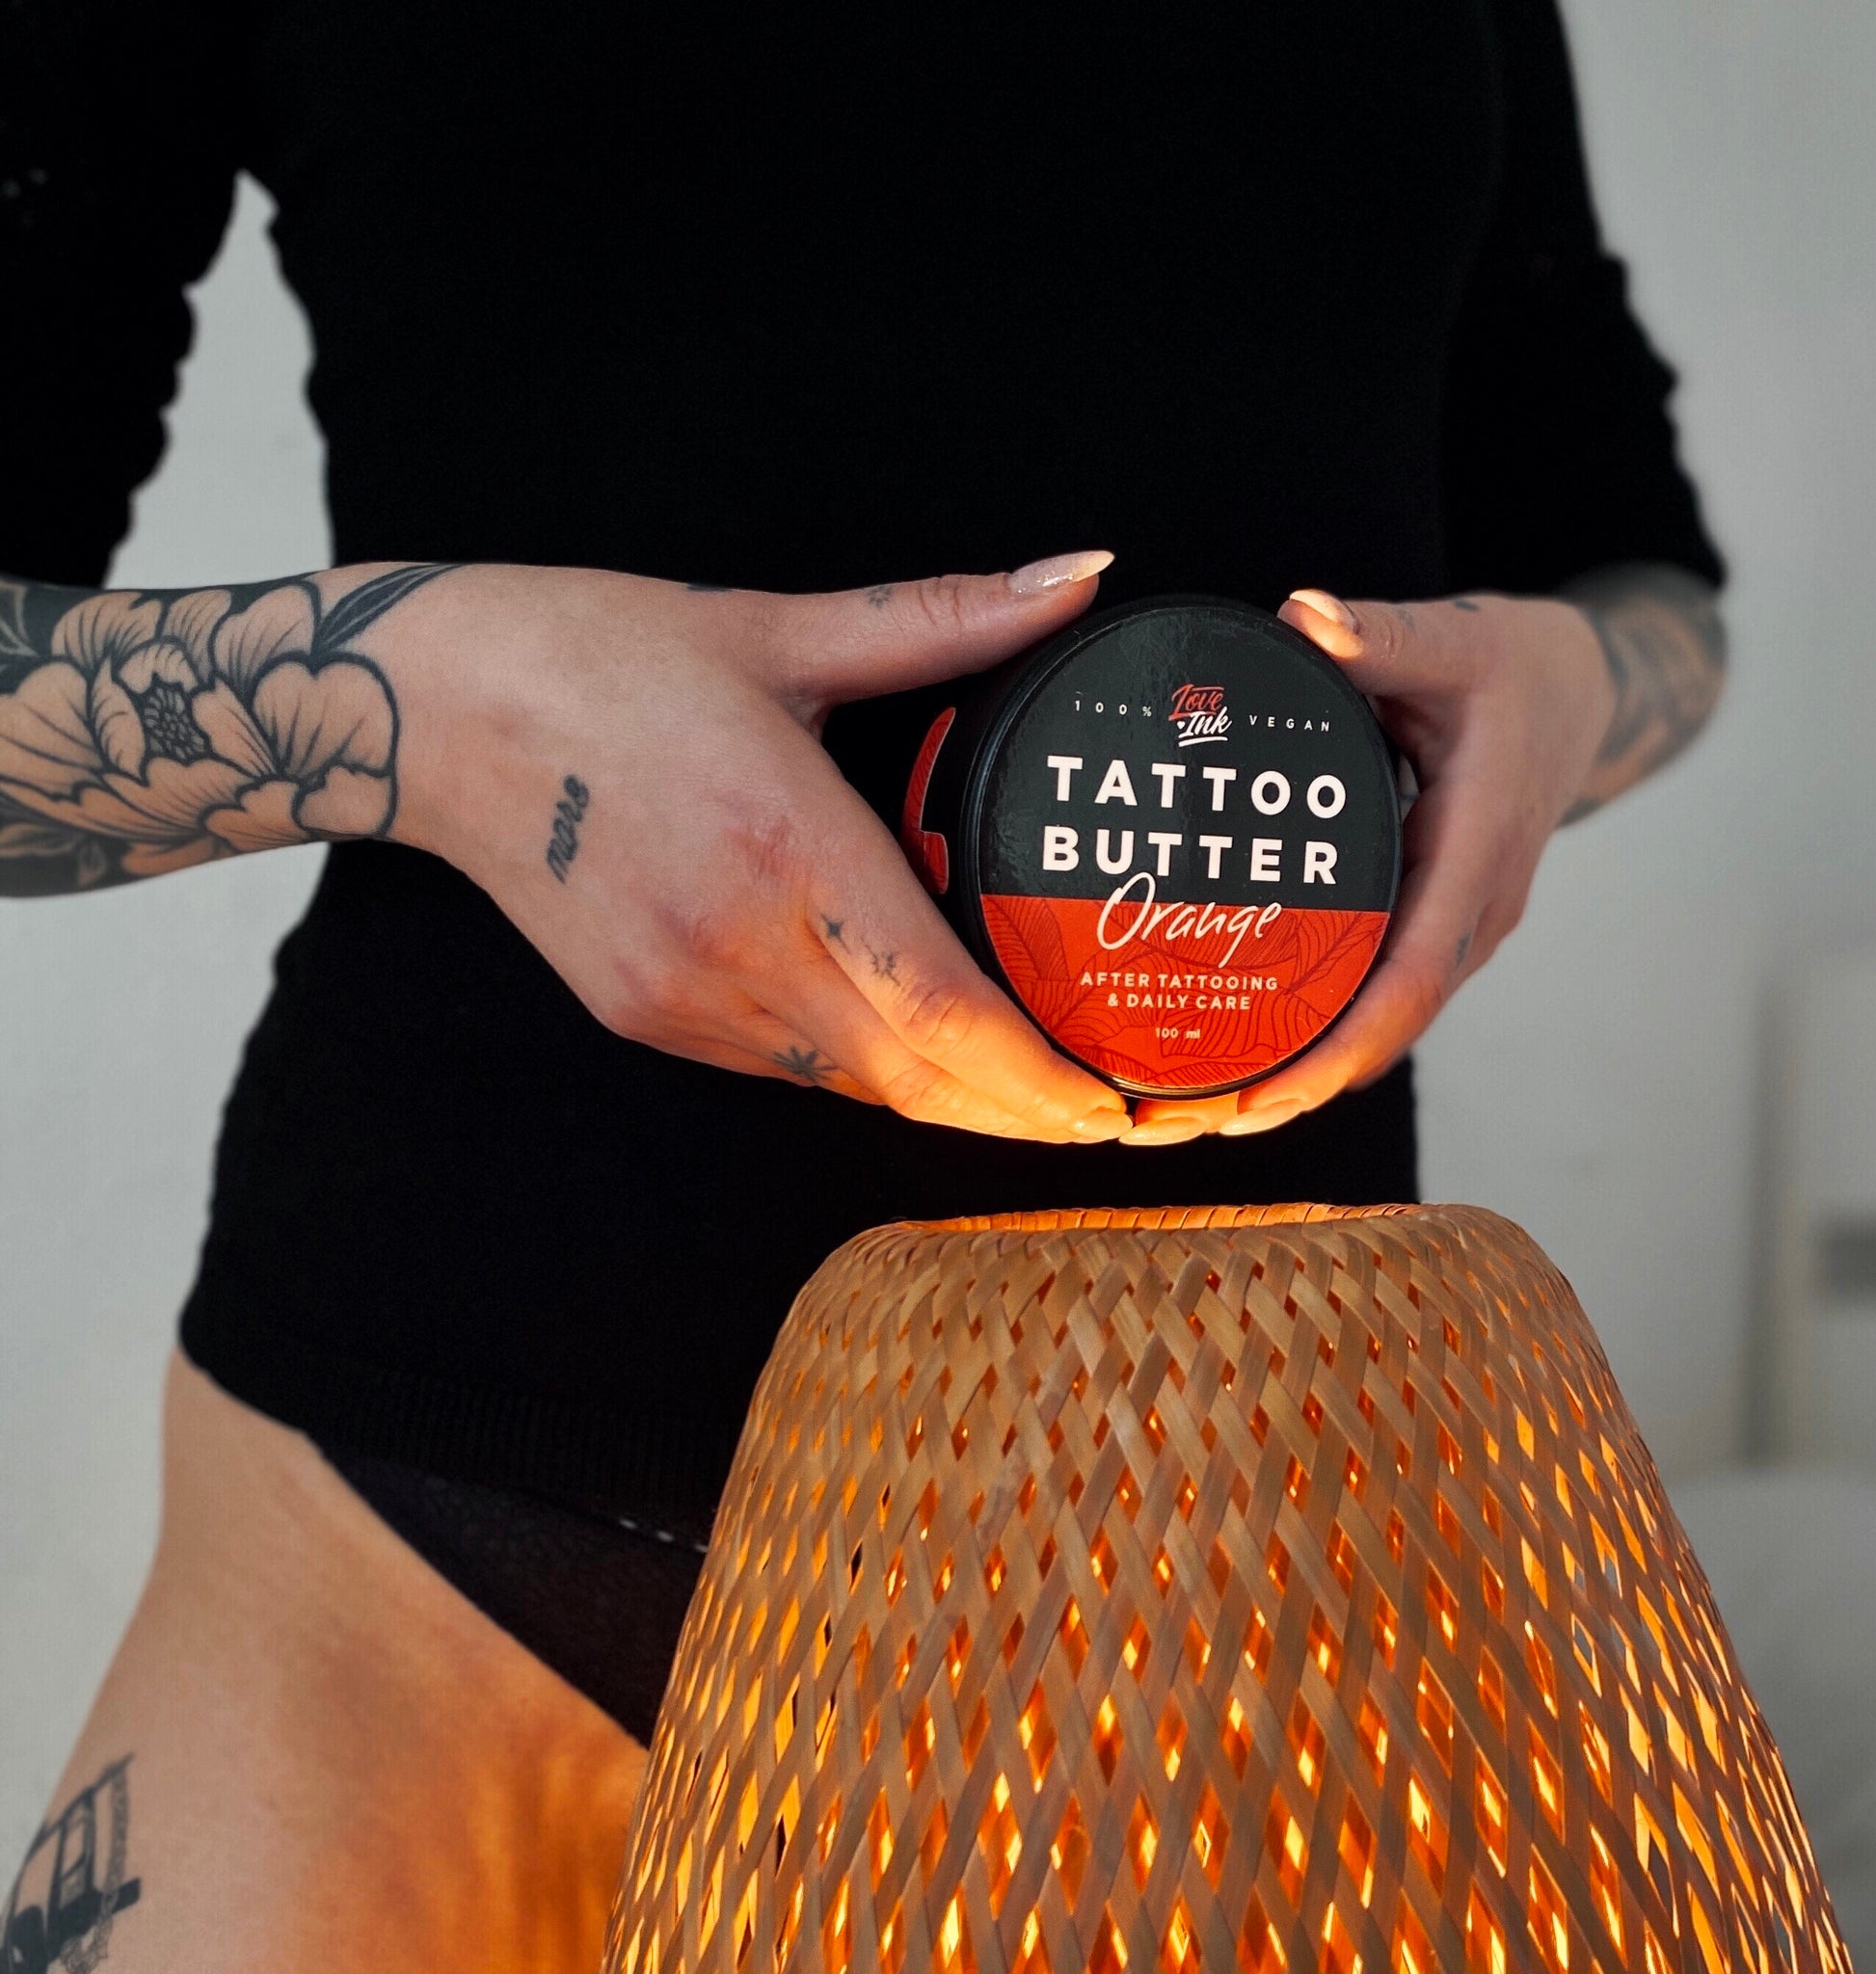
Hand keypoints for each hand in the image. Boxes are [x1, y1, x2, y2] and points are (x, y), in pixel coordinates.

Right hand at [385, 556, 1133, 1143]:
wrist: (430, 711)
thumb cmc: (599, 655)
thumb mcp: (778, 629)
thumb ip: (942, 620)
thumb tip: (1078, 579)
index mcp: (787, 847)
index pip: (945, 1010)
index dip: (1041, 1078)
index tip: (1114, 1104)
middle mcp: (737, 946)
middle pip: (913, 1080)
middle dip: (1017, 1113)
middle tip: (1104, 1117)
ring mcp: (684, 997)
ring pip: (850, 1088)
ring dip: (943, 1096)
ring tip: (1028, 1086)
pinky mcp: (645, 1017)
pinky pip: (784, 1068)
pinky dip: (859, 1066)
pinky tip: (905, 1041)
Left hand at [1126, 587, 1614, 1142]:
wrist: (1580, 693)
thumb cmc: (1517, 669)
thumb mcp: (1458, 639)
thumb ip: (1383, 635)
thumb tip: (1308, 618)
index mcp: (1478, 852)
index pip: (1409, 979)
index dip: (1337, 1049)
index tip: (1265, 1093)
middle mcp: (1475, 910)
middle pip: (1389, 1029)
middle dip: (1302, 1085)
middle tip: (1199, 1119)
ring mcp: (1462, 925)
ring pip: (1386, 1024)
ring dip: (1309, 1071)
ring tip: (1208, 1105)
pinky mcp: (1442, 924)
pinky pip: (1384, 994)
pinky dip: (1327, 1031)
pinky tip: (1252, 1046)